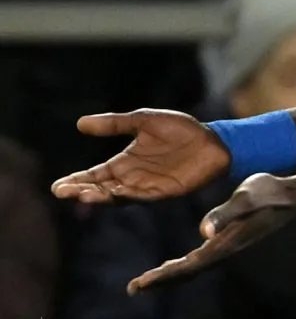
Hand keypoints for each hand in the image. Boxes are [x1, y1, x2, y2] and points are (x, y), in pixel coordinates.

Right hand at [51, 110, 231, 204]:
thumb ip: (115, 123)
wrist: (213, 140)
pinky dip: (127, 195)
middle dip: (81, 190)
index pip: (94, 174)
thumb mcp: (144, 121)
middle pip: (100, 188)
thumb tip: (80, 123)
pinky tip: (114, 192)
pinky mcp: (164, 192)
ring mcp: (147, 186)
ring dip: (100, 196)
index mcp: (125, 162)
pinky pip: (142, 196)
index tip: (57, 186)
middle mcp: (132, 177)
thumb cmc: (180, 130)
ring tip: (83, 194)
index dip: (76, 180)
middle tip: (62, 192)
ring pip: (117, 195)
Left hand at [128, 173, 295, 293]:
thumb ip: (226, 213)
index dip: (163, 276)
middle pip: (187, 273)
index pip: (188, 266)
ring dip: (169, 276)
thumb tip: (204, 231)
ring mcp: (228, 247)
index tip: (140, 284)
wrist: (293, 197)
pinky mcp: (230, 241)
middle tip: (133, 288)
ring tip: (148, 282)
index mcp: (224, 244)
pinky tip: (175, 264)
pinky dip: (182, 266)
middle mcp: (224, 250)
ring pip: (193, 268)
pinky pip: (200, 260)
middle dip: (160, 281)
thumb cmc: (270, 193)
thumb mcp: (247, 197)